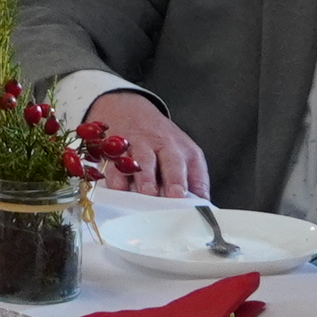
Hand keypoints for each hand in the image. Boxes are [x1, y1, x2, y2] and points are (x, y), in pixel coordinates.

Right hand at [84, 92, 203, 200]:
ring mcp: (139, 145)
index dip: (197, 186)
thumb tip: (200, 209)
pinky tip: (119, 188)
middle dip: (174, 179)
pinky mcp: (116, 149)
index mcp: (184, 150)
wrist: (126, 106)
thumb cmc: (157, 140)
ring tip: (147, 192)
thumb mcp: (181, 153)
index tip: (198, 203)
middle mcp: (164, 145)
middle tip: (175, 195)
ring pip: (143, 160)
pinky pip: (116, 163)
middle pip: (172, 162)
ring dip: (146, 177)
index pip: (196, 169)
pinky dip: (116, 176)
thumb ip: (191, 181)